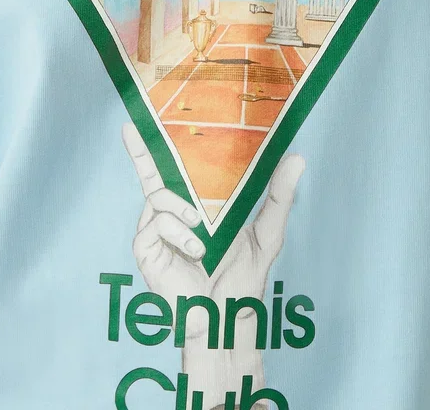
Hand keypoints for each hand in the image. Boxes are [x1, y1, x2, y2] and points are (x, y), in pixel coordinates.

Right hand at [121, 123, 304, 407]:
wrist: (228, 317)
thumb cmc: (246, 275)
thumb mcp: (269, 229)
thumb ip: (280, 194)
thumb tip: (297, 156)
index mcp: (199, 200)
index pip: (180, 165)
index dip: (165, 140)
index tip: (154, 113)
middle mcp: (174, 210)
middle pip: (152, 172)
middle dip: (141, 149)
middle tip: (131, 127)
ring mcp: (158, 230)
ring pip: (158, 196)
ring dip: (181, 207)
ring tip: (200, 228)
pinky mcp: (147, 250)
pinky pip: (153, 225)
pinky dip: (177, 232)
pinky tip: (194, 249)